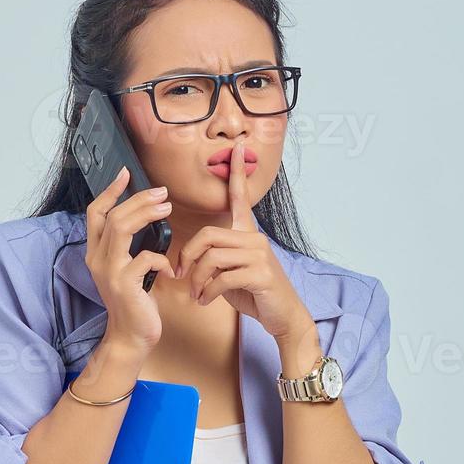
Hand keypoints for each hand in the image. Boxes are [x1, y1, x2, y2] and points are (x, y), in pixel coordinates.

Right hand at [83, 165, 174, 353]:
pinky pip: (144, 258)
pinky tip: (172, 269)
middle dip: (138, 199)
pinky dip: (162, 258)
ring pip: (121, 228)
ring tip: (167, 208)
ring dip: (146, 214)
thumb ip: (130, 246)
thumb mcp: (128, 269)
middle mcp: (97, 259)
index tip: (126, 173)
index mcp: (96, 253)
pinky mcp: (124, 284)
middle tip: (162, 193)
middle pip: (113, 215)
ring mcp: (109, 271)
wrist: (131, 336)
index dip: (110, 191)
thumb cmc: (135, 301)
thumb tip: (149, 218)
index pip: (96, 213)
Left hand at [176, 140, 314, 340]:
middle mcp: (254, 238)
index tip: (237, 148)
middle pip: (207, 235)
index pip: (241, 197)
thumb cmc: (254, 293)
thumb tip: (187, 263)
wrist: (282, 316)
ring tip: (195, 294)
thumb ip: (214, 260)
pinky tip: (205, 301)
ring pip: (211, 258)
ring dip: (196, 280)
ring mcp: (258, 254)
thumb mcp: (230, 272)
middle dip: (187, 257)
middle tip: (181, 276)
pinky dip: (207, 292)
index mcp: (247, 233)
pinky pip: (221, 278)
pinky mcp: (260, 273)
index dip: (237, 172)